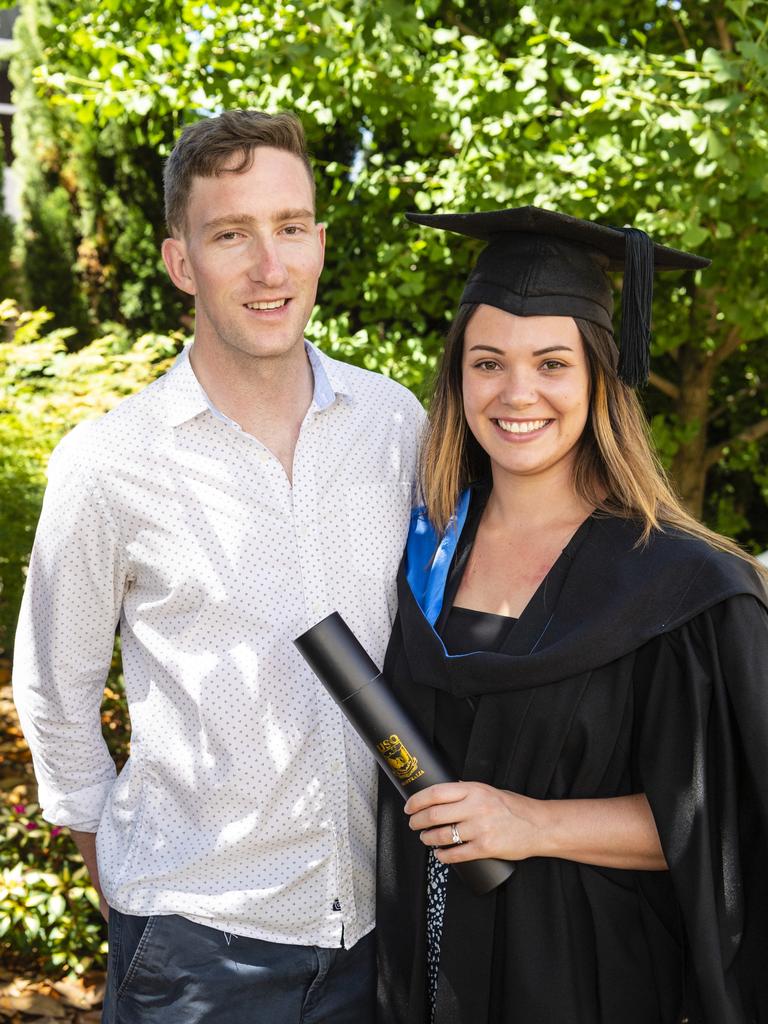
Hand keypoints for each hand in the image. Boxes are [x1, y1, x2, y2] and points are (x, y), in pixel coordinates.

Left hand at [404, 781, 545, 863]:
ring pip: (442, 835)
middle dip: (417, 821)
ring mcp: (480, 828)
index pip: (436, 792)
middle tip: (413, 824)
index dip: (417, 800)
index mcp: (474, 789)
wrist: (539, 826)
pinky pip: (456, 854)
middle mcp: (476, 807)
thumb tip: (441, 793)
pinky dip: (443, 856)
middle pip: (434, 815)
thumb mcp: (489, 791)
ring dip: (428, 839)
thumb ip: (467, 792)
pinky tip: (440, 854)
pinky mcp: (486, 847)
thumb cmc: (514, 807)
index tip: (409, 807)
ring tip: (426, 838)